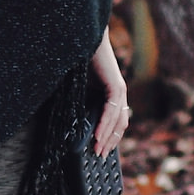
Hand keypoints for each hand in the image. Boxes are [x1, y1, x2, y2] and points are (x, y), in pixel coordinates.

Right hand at [90, 26, 129, 155]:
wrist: (83, 38)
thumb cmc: (78, 59)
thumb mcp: (79, 87)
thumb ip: (81, 101)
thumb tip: (74, 120)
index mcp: (111, 93)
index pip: (115, 121)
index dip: (109, 137)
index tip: (100, 150)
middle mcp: (119, 92)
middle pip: (119, 124)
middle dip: (110, 142)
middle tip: (99, 156)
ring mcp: (120, 89)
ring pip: (117, 120)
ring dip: (108, 138)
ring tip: (98, 151)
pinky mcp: (116, 85)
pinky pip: (111, 111)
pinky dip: (105, 125)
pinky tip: (97, 136)